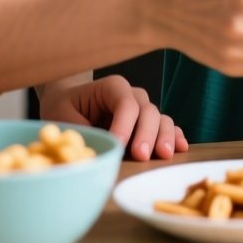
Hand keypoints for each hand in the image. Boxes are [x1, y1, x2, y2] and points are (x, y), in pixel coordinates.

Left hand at [37, 75, 184, 161]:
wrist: (68, 104)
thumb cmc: (64, 109)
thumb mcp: (62, 116)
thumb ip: (79, 129)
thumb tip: (94, 148)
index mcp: (112, 87)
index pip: (125, 104)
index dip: (124, 125)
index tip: (119, 144)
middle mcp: (133, 95)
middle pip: (147, 111)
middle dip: (146, 133)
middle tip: (141, 155)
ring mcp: (143, 109)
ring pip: (161, 119)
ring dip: (164, 136)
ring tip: (164, 155)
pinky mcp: (148, 124)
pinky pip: (168, 127)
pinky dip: (175, 136)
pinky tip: (181, 148)